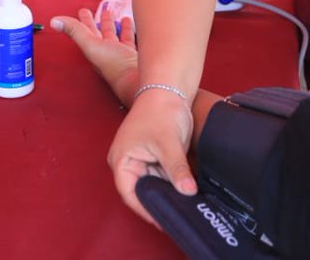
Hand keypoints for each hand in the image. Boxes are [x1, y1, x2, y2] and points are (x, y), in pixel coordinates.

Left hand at [52, 7, 137, 105]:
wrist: (135, 80)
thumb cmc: (113, 66)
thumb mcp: (91, 44)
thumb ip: (74, 31)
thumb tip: (54, 21)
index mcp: (95, 48)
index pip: (87, 31)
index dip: (85, 21)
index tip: (84, 11)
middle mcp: (107, 51)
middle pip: (104, 33)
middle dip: (103, 22)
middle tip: (104, 11)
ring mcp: (121, 53)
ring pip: (118, 37)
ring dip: (118, 27)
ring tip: (121, 17)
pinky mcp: (134, 55)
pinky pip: (132, 41)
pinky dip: (132, 33)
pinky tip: (135, 28)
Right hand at [108, 91, 196, 223]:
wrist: (169, 89)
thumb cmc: (160, 111)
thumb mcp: (168, 143)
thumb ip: (176, 169)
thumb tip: (187, 192)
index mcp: (122, 161)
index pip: (130, 194)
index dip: (145, 209)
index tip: (163, 221)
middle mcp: (129, 163)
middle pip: (143, 191)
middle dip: (160, 202)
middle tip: (178, 216)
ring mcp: (143, 160)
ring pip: (155, 185)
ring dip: (168, 192)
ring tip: (184, 206)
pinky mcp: (156, 157)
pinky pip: (163, 176)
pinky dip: (173, 183)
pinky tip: (185, 191)